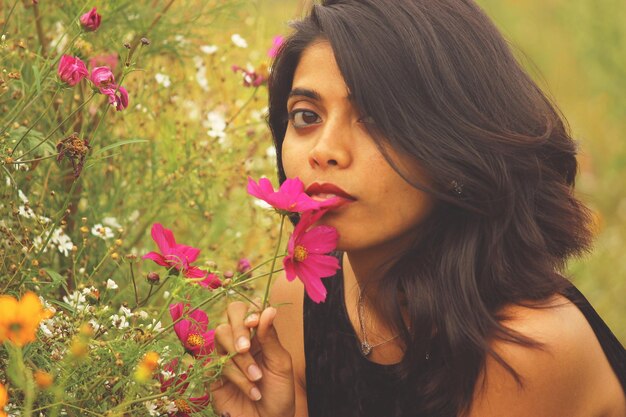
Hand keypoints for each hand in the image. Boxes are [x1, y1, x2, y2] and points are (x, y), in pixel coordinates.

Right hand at [211, 302, 294, 416]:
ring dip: (240, 359)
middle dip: (238, 329)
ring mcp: (225, 355)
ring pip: (221, 336)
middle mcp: (240, 340)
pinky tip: (252, 391)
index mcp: (259, 334)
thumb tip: (269, 309)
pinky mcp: (213, 372)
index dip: (249, 312)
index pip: (249, 310)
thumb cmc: (278, 392)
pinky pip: (218, 363)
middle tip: (246, 348)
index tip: (255, 322)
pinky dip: (237, 377)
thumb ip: (271, 337)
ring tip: (257, 378)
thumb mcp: (280, 363)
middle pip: (230, 315)